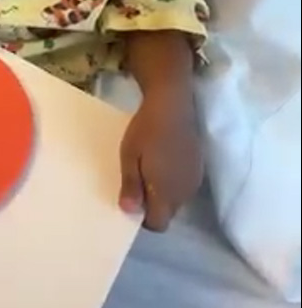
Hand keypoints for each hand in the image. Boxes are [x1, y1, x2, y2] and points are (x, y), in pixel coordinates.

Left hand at [119, 89, 202, 230]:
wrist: (172, 104)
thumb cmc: (146, 130)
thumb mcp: (129, 156)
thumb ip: (131, 185)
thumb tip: (129, 212)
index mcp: (166, 192)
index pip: (158, 223)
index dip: (144, 218)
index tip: (133, 200)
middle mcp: (184, 191)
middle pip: (168, 212)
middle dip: (153, 205)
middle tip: (138, 181)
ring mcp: (194, 179)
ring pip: (177, 199)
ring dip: (164, 192)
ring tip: (149, 168)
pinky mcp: (199, 166)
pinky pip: (184, 184)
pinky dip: (173, 180)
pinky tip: (164, 160)